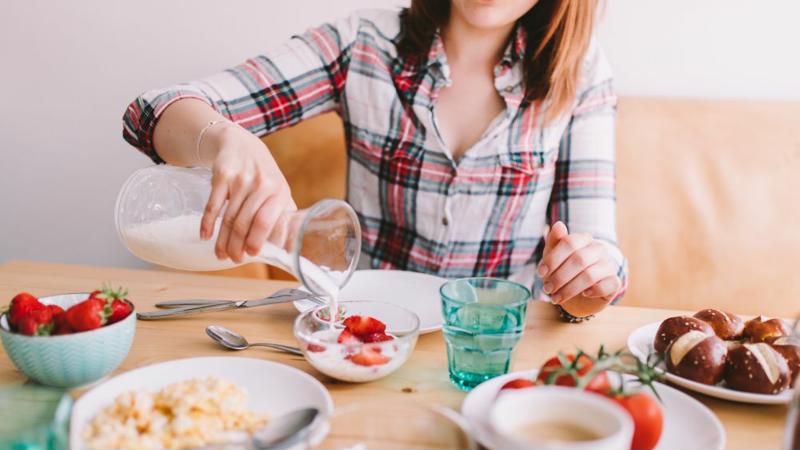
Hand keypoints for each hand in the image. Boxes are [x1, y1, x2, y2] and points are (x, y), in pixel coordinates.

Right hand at [199, 125, 295, 262]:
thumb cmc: (263, 176)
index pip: (266, 221)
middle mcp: (261, 185)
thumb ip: (284, 216)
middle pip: (245, 223)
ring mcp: (240, 180)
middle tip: (233, 258)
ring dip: (222, 240)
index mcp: (279, 192)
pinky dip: (207, 223)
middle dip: (237, 245)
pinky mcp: (222, 176)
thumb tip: (288, 248)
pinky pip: (213, 205)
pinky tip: (205, 236)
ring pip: (229, 217)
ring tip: (220, 253)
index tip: (251, 255)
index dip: (256, 240)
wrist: (242, 145)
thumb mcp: (279, 191)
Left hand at [538, 221, 620, 307]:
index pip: (569, 243)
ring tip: (557, 297)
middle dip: (559, 277)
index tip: (541, 273)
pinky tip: (584, 294)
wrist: (577, 296)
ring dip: (570, 289)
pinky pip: (607, 285)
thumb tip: (558, 225)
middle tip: (547, 289)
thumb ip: (554, 242)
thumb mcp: (553, 258)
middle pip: (579, 260)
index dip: (553, 258)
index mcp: (583, 239)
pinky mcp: (615, 282)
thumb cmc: (563, 272)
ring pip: (590, 275)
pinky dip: (594, 291)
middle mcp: (598, 249)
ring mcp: (608, 265)